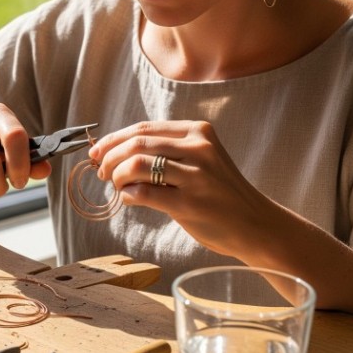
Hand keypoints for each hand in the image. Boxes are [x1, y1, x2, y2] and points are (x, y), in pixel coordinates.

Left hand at [88, 120, 266, 257]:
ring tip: (117, 185)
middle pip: (136, 143)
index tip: (97, 152)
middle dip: (109, 158)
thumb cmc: (220, 192)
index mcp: (198, 132)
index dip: (113, 139)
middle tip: (102, 173)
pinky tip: (131, 199)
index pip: (143, 128)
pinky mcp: (190, 203)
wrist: (256, 224)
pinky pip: (143, 193)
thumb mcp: (200, 159)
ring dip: (117, 176)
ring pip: (136, 165)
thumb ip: (165, 151)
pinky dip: (128, 195)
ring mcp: (196, 176)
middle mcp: (198, 148)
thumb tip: (114, 151)